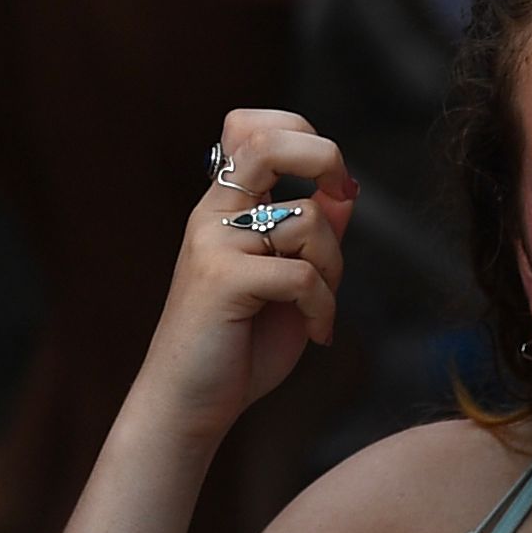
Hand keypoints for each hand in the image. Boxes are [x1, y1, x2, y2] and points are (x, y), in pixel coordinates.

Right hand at [136, 108, 356, 452]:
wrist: (186, 404)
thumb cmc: (237, 347)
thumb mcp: (289, 284)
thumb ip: (312, 239)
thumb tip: (345, 192)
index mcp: (224, 208)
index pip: (248, 128)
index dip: (298, 132)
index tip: (331, 179)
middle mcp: (213, 215)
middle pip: (267, 143)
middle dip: (323, 156)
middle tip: (344, 192)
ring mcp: (212, 244)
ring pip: (305, 219)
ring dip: (334, 266)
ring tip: (320, 307)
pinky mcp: (221, 279)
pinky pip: (301, 274)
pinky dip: (325, 308)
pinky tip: (317, 334)